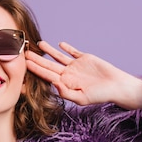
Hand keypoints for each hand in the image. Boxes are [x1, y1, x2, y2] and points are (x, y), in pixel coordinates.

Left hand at [25, 41, 141, 108]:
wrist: (117, 87)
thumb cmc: (100, 96)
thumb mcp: (82, 98)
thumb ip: (66, 92)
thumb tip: (53, 84)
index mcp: (65, 84)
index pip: (47, 75)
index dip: (35, 69)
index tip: (24, 63)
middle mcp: (68, 75)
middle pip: (49, 65)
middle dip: (37, 59)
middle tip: (24, 51)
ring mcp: (76, 66)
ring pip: (59, 57)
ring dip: (49, 51)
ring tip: (39, 43)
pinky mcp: (85, 58)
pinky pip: (73, 52)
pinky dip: (67, 48)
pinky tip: (59, 44)